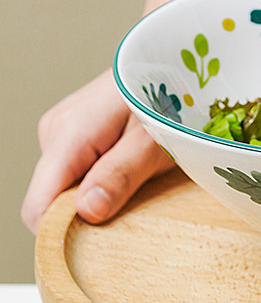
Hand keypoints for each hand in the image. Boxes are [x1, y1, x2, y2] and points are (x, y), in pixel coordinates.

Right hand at [21, 69, 173, 232]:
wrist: (178, 62)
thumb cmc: (172, 94)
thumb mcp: (156, 140)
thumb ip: (121, 173)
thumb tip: (85, 211)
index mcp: (70, 134)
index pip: (39, 207)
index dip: (63, 232)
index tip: (101, 241)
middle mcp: (57, 131)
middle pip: (53, 199)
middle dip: (90, 210)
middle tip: (137, 197)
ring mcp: (65, 130)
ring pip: (69, 186)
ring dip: (102, 191)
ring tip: (143, 173)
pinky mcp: (78, 131)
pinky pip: (81, 169)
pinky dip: (106, 177)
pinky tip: (135, 164)